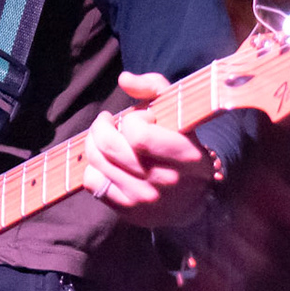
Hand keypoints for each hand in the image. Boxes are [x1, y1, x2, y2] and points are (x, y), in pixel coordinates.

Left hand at [82, 71, 216, 228]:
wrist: (196, 201)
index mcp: (185, 155)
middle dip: (101, 127)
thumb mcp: (179, 114)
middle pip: (110, 148)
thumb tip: (123, 79)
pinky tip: (106, 162)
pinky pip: (93, 183)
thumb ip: (155, 88)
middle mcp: (165, 181)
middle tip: (106, 122)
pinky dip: (94, 168)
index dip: (133, 120)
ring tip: (103, 138)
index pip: (139, 135)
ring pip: (98, 163)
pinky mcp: (128, 211)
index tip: (140, 118)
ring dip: (94, 144)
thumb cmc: (184, 147)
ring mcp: (145, 199)